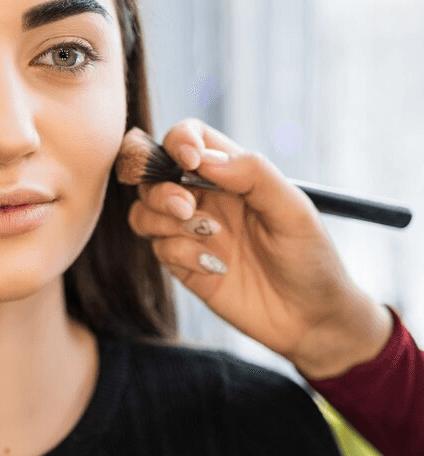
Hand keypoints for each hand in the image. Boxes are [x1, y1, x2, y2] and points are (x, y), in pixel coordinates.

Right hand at [120, 119, 392, 379]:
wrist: (311, 317)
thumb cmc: (310, 257)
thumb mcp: (292, 209)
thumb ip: (252, 174)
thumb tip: (202, 157)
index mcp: (233, 174)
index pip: (189, 138)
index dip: (178, 141)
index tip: (190, 161)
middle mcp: (207, 199)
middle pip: (153, 175)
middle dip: (161, 188)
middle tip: (188, 208)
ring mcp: (193, 233)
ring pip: (144, 211)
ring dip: (164, 220)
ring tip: (208, 235)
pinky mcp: (185, 266)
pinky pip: (160, 249)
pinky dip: (182, 254)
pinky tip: (217, 267)